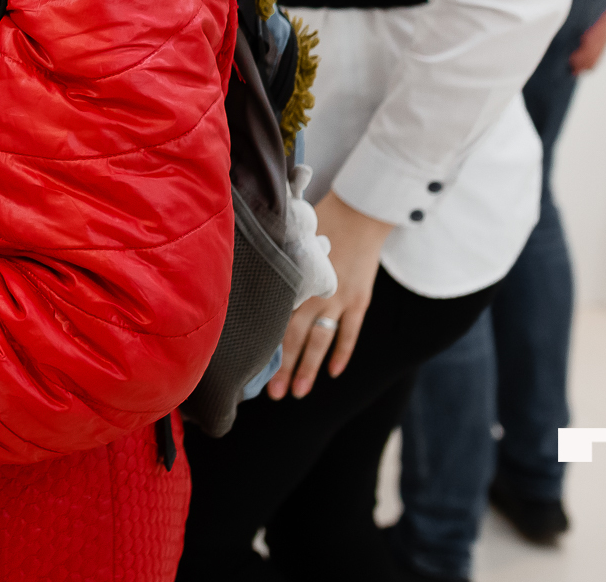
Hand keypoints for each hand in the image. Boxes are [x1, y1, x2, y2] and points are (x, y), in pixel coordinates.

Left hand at [268, 190, 391, 399]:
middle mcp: (314, 293)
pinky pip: (349, 333)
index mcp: (292, 278)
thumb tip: (243, 272)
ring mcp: (339, 299)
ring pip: (320, 342)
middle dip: (284, 369)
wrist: (361, 211)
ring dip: (309, 369)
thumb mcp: (288, 236)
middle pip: (294, 338)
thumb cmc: (319, 218)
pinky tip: (331, 373)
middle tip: (274, 394)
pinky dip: (341, 353)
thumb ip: (270, 259)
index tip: (248, 366)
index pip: (272, 318)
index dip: (262, 344)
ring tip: (298, 392)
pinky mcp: (359, 300)